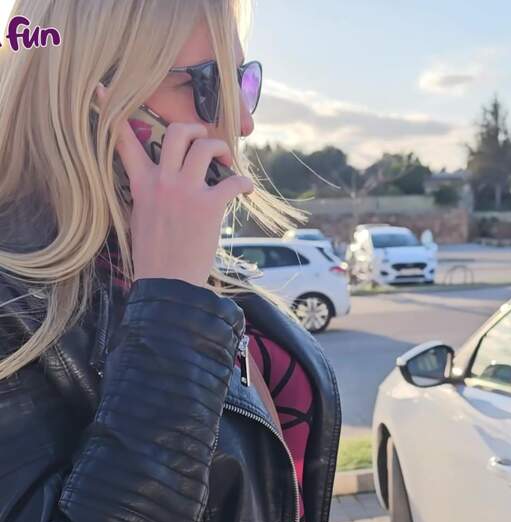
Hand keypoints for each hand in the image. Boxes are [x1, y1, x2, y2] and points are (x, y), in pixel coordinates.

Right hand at [95, 83, 253, 287]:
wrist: (168, 283)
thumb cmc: (155, 255)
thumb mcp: (139, 217)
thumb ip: (148, 192)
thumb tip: (159, 181)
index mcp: (140, 183)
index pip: (123, 140)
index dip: (112, 110)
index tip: (104, 87)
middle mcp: (162, 181)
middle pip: (178, 132)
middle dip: (196, 129)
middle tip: (207, 142)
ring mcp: (185, 191)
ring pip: (206, 147)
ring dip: (222, 150)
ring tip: (226, 164)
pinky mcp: (209, 205)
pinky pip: (232, 180)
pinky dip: (243, 183)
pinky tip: (245, 190)